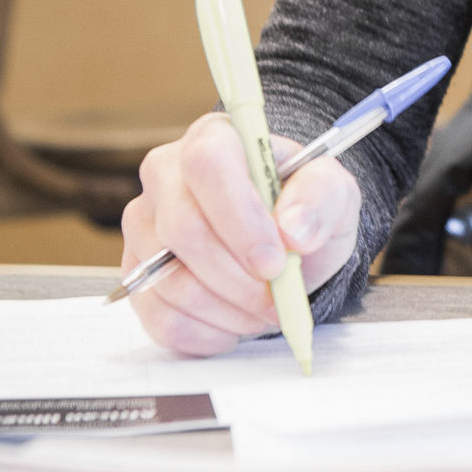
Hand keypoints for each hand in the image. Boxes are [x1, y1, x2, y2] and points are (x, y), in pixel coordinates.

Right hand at [121, 113, 361, 356]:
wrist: (287, 243)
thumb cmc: (303, 208)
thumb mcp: (332, 193)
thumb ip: (321, 198)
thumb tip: (294, 229)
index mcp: (214, 139)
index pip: (207, 164)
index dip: (239, 218)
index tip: (275, 259)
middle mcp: (165, 177)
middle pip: (182, 229)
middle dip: (238, 277)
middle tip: (278, 296)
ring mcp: (143, 228)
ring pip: (170, 281)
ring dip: (229, 309)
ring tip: (265, 307)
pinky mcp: (139, 276)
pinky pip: (160, 318)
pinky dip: (208, 332)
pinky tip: (237, 320)